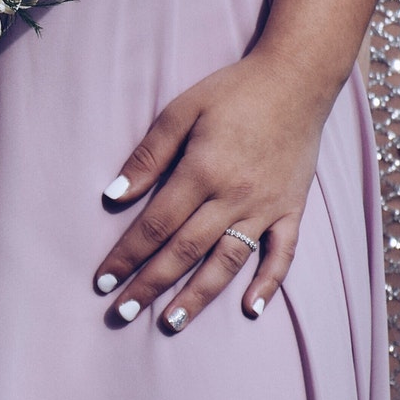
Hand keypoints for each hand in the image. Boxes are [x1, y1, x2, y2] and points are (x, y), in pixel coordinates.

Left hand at [92, 48, 328, 332]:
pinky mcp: (292, 209)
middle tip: (121, 313)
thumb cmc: (233, 91)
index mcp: (203, 171)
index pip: (155, 225)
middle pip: (185, 251)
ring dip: (198, 295)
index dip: (126, 255)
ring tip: (171, 322)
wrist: (297, 77)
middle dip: (150, 284)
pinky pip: (282, 254)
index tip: (102, 281)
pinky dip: (268, 283)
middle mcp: (234, 196)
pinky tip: (251, 309)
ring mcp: (266, 206)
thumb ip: (148, 156)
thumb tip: (113, 196)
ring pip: (227, 262)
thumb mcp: (181, 110)